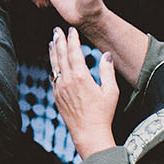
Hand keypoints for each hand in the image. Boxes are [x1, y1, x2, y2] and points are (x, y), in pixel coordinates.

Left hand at [50, 26, 117, 156]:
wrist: (88, 133)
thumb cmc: (102, 114)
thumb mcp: (111, 91)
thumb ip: (107, 71)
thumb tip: (107, 55)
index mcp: (81, 77)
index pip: (74, 52)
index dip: (72, 40)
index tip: (71, 30)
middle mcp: (67, 81)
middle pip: (61, 55)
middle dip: (59, 41)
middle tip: (57, 30)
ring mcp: (60, 88)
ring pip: (54, 65)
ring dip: (53, 51)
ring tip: (52, 41)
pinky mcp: (56, 96)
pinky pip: (53, 77)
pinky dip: (53, 66)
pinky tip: (54, 63)